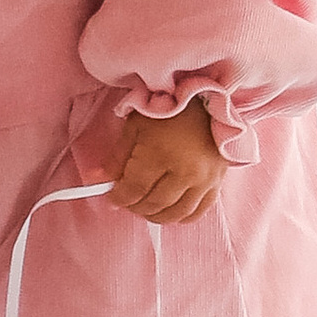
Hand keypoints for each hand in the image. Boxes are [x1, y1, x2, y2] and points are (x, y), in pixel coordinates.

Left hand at [103, 102, 224, 225]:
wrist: (207, 99)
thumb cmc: (169, 109)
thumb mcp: (135, 126)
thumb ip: (117, 157)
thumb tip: (99, 180)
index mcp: (160, 153)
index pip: (134, 190)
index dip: (119, 198)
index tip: (112, 197)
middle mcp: (184, 171)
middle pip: (153, 205)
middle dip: (134, 206)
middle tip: (127, 199)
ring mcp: (203, 180)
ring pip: (174, 214)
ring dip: (155, 216)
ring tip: (145, 206)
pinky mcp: (217, 183)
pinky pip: (196, 213)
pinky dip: (179, 217)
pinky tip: (169, 209)